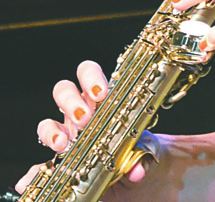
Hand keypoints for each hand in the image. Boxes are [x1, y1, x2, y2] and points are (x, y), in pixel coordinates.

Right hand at [15, 61, 153, 194]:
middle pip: (64, 90)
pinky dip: (36, 167)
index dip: (91, 78)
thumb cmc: (137, 148)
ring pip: (47, 121)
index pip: (90, 74)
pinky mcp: (57, 158)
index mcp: (104, 99)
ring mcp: (67, 133)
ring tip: (63, 144)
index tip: (101, 93)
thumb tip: (138, 170)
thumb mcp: (144, 148)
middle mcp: (82, 111)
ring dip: (51, 130)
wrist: (131, 173)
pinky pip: (40, 160)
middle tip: (84, 119)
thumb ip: (142, 155)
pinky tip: (37, 174)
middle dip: (71, 102)